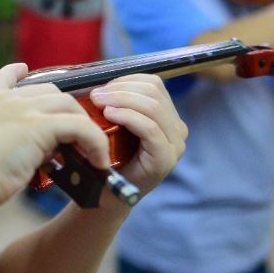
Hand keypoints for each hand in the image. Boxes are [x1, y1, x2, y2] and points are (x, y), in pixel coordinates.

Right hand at [0, 64, 111, 207]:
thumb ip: (10, 145)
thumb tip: (42, 153)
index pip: (4, 77)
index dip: (17, 72)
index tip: (23, 69)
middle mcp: (6, 100)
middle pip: (51, 91)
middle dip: (65, 112)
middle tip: (75, 137)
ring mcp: (24, 109)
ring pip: (69, 105)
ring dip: (83, 126)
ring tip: (91, 151)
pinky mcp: (40, 125)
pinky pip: (81, 127)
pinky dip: (94, 143)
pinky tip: (98, 161)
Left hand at [88, 74, 187, 195]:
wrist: (107, 192)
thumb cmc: (109, 155)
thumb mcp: (115, 122)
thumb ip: (118, 100)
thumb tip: (101, 81)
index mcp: (168, 116)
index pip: (153, 84)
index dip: (126, 80)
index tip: (102, 87)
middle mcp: (177, 128)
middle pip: (154, 92)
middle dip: (121, 89)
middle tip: (96, 96)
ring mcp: (175, 145)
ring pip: (153, 107)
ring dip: (122, 100)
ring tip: (99, 104)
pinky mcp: (165, 159)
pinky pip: (150, 129)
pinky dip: (128, 117)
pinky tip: (110, 115)